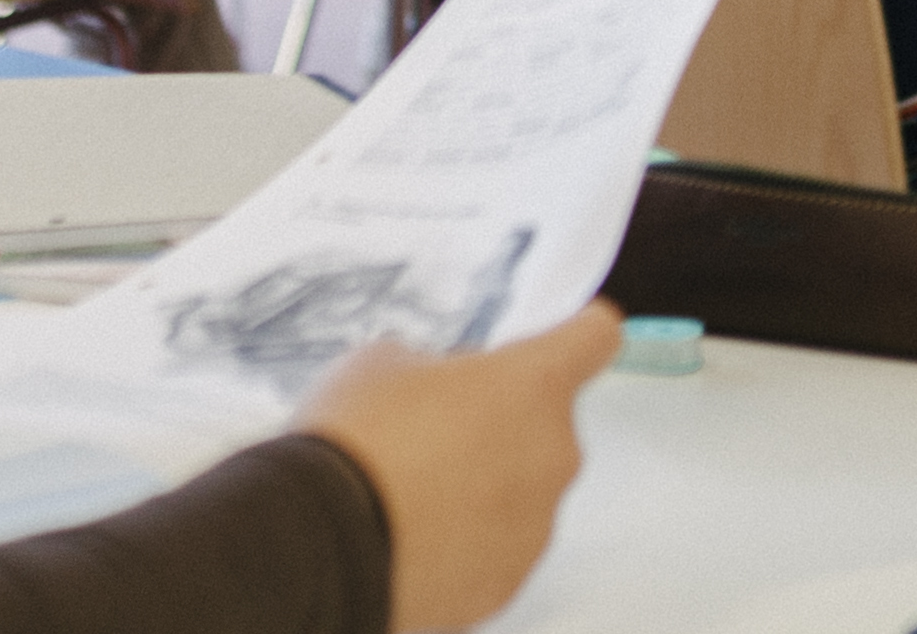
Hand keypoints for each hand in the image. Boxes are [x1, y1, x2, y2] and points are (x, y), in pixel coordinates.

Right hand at [301, 303, 622, 630]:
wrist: (322, 543)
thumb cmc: (356, 437)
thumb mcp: (385, 361)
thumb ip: (437, 367)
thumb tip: (442, 389)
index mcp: (534, 384)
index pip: (595, 337)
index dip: (578, 333)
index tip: (563, 337)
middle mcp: (553, 454)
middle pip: (547, 424)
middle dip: (502, 423)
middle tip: (435, 430)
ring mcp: (534, 527)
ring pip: (522, 491)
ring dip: (485, 486)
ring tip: (412, 493)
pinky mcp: (506, 583)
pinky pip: (496, 548)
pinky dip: (466, 543)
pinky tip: (411, 537)